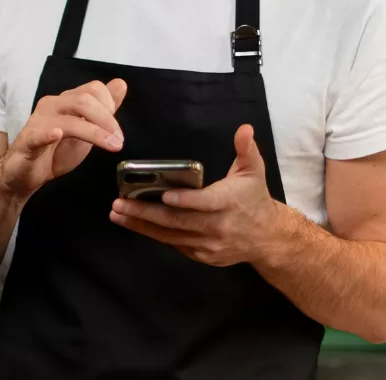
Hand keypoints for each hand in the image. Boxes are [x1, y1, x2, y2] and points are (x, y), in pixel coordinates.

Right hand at [0, 79, 128, 200]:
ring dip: (94, 132)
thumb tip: (120, 84)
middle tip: (119, 140)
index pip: (93, 89)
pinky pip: (38, 134)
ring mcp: (39, 122)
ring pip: (69, 119)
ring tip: (111, 145)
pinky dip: (49, 134)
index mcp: (65, 101)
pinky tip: (57, 135)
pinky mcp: (28, 141)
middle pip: (84, 100)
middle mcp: (52, 105)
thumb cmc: (54, 151)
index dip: (110, 105)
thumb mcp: (85, 129)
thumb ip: (103, 108)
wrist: (25, 174)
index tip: (116, 129)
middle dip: (107, 120)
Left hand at [109, 124, 284, 266]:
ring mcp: (209, 244)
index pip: (205, 203)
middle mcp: (218, 226)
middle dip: (145, 212)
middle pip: (178, 221)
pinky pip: (174, 244)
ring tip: (117, 214)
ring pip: (170, 236)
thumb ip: (246, 149)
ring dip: (141, 225)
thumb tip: (244, 129)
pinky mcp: (202, 255)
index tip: (164, 194)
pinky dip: (154, 234)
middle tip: (119, 204)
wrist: (267, 238)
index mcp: (229, 202)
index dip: (185, 200)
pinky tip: (135, 223)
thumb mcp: (254, 170)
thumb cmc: (254, 198)